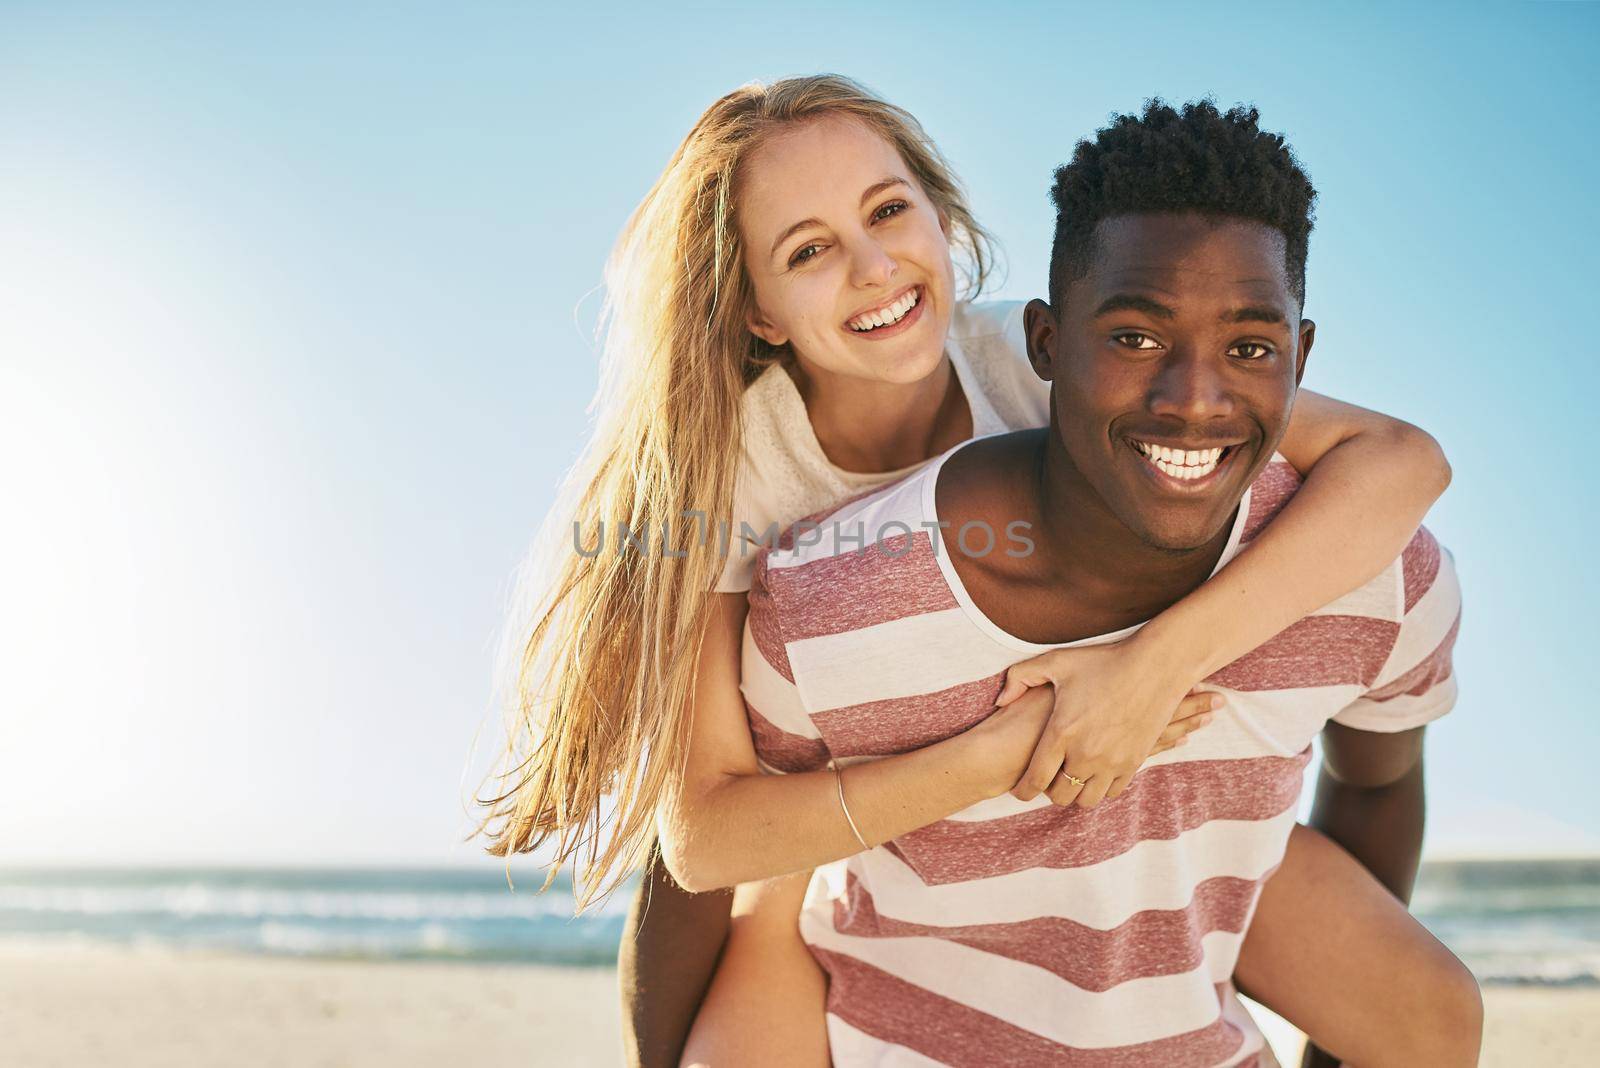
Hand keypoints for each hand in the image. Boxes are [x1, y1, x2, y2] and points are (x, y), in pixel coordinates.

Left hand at [997, 639, 1222, 807]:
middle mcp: (1085, 753)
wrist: (1155, 666)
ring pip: (1087, 799)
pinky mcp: (1134, 763)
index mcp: (1061, 732)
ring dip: (1076, 791)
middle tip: (1046, 779)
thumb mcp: (1057, 662)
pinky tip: (1095, 772)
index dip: (1023, 790)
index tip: (1019, 790)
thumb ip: (1020, 677)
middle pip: (1060, 796)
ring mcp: (1112, 761)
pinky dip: (1101, 787)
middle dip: (1049, 791)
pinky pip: (1112, 792)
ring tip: (1071, 777)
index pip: (1035, 779)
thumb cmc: (1104, 661)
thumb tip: (1001, 701)